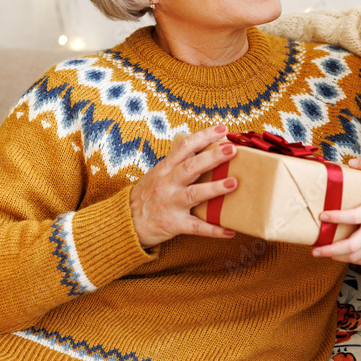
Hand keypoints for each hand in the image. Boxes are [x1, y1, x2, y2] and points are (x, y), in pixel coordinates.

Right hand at [129, 125, 238, 248]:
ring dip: (214, 188)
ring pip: (193, 194)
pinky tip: (231, 231)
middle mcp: (167, 184)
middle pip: (190, 168)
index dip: (203, 136)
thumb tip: (205, 150)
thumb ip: (177, 164)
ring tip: (233, 183)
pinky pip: (196, 227)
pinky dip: (214, 229)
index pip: (184, 147)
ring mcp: (170, 204)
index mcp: (164, 169)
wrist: (126, 223)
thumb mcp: (157, 174)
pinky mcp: (174, 224)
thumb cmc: (146, 196)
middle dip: (212, 157)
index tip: (222, 129)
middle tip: (232, 150)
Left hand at [312, 157, 360, 264]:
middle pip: (352, 245)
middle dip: (330, 250)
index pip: (353, 217)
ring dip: (338, 257)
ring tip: (324, 254)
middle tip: (315, 250)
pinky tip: (342, 256)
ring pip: (357, 256)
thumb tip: (352, 163)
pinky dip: (351, 260)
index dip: (336, 217)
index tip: (321, 216)